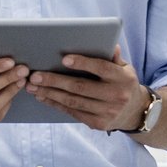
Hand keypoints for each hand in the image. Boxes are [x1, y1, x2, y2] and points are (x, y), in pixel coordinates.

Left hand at [27, 46, 147, 131]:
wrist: (135, 111)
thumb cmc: (122, 82)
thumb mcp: (124, 68)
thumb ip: (113, 57)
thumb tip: (107, 42)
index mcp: (122, 78)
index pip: (101, 68)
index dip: (83, 63)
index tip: (64, 58)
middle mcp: (116, 96)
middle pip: (80, 87)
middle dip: (55, 81)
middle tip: (35, 76)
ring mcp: (107, 112)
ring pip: (73, 101)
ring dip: (49, 93)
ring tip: (32, 86)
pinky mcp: (98, 124)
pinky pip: (72, 112)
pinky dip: (55, 104)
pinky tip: (43, 97)